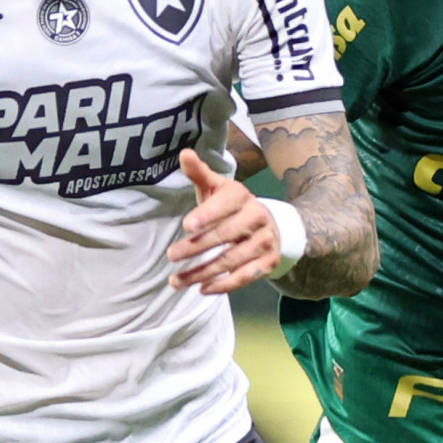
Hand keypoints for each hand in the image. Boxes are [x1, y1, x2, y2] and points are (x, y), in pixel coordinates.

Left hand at [167, 150, 283, 294]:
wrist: (271, 225)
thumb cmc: (231, 206)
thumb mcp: (217, 188)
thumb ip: (199, 173)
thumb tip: (184, 153)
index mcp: (242, 196)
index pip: (225, 205)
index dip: (207, 215)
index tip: (187, 225)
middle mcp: (257, 217)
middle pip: (225, 235)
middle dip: (197, 247)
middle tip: (171, 255)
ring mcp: (264, 242)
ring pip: (231, 260)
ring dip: (202, 272)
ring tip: (176, 281)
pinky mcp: (267, 263)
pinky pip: (244, 277)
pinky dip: (223, 286)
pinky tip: (202, 289)